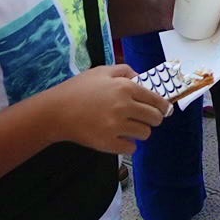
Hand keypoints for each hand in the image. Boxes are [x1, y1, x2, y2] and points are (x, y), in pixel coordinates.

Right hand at [47, 65, 168, 154]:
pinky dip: (128, 145)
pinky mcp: (108, 143)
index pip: (156, 99)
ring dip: (140, 131)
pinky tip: (119, 138)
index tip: (164, 110)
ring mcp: (117, 126)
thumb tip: (141, 79)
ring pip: (145, 134)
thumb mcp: (102, 71)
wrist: (56, 111)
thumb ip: (125, 71)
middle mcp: (124, 106)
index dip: (163, 106)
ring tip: (128, 127)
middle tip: (144, 119)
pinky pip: (131, 149)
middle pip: (155, 118)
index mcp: (125, 87)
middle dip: (153, 119)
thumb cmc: (78, 89)